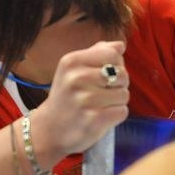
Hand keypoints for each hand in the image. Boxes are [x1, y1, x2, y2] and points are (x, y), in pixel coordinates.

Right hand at [35, 41, 129, 159]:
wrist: (50, 129)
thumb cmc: (68, 95)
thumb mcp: (74, 68)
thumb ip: (98, 53)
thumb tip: (120, 45)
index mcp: (72, 61)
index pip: (114, 54)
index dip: (116, 65)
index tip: (103, 76)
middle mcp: (77, 78)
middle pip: (122, 75)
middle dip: (118, 85)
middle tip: (101, 93)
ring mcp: (85, 100)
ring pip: (124, 94)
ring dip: (117, 102)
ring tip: (99, 106)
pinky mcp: (94, 120)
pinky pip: (122, 111)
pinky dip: (116, 115)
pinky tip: (100, 117)